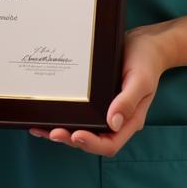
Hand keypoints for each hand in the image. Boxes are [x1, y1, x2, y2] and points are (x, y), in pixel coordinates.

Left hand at [28, 27, 168, 156]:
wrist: (145, 44)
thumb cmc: (146, 61)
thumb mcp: (140, 79)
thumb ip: (128, 101)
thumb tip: (113, 122)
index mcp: (129, 120)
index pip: (110, 143)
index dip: (91, 143)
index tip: (75, 135)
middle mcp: (116, 120)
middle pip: (92, 139)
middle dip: (71, 139)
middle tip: (52, 132)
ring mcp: (104, 110)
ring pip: (83, 129)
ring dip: (63, 132)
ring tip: (41, 129)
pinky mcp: (95, 99)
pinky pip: (80, 112)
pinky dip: (64, 116)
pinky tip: (46, 114)